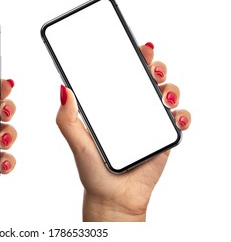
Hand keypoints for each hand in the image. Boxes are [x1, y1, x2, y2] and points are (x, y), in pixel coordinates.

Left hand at [56, 42, 190, 221]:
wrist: (113, 198)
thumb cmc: (93, 170)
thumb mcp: (76, 142)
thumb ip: (67, 118)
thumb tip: (63, 89)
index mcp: (112, 106)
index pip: (123, 75)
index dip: (132, 58)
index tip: (137, 48)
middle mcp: (132, 109)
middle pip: (149, 79)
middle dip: (155, 67)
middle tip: (152, 69)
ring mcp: (150, 122)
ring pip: (167, 94)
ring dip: (170, 88)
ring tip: (163, 96)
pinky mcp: (164, 137)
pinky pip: (180, 119)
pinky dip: (183, 114)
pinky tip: (176, 117)